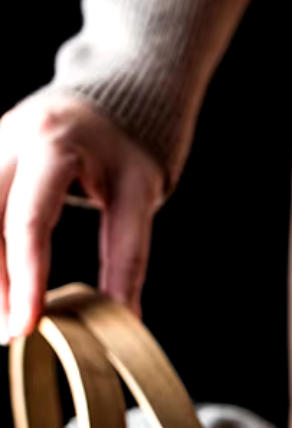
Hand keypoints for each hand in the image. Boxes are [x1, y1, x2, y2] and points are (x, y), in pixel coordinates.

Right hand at [0, 91, 164, 341]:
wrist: (115, 94)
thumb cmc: (133, 146)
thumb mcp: (142, 196)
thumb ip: (129, 255)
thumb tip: (125, 316)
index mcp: (53, 142)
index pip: (32, 224)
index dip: (28, 279)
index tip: (28, 325)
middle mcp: (11, 137)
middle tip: (12, 333)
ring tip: (3, 315)